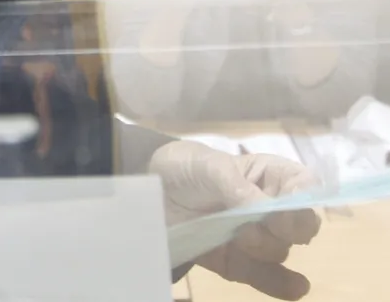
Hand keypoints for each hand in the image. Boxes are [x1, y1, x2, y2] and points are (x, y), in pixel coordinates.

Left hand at [151, 140, 320, 299]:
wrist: (151, 194)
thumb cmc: (186, 168)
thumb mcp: (209, 167)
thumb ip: (238, 187)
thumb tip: (268, 211)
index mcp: (270, 176)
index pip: (305, 187)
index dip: (305, 200)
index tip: (285, 212)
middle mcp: (271, 209)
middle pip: (301, 225)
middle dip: (289, 229)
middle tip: (263, 226)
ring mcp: (257, 238)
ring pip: (280, 250)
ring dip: (264, 248)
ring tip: (239, 237)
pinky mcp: (240, 263)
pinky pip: (268, 278)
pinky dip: (282, 284)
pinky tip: (295, 288)